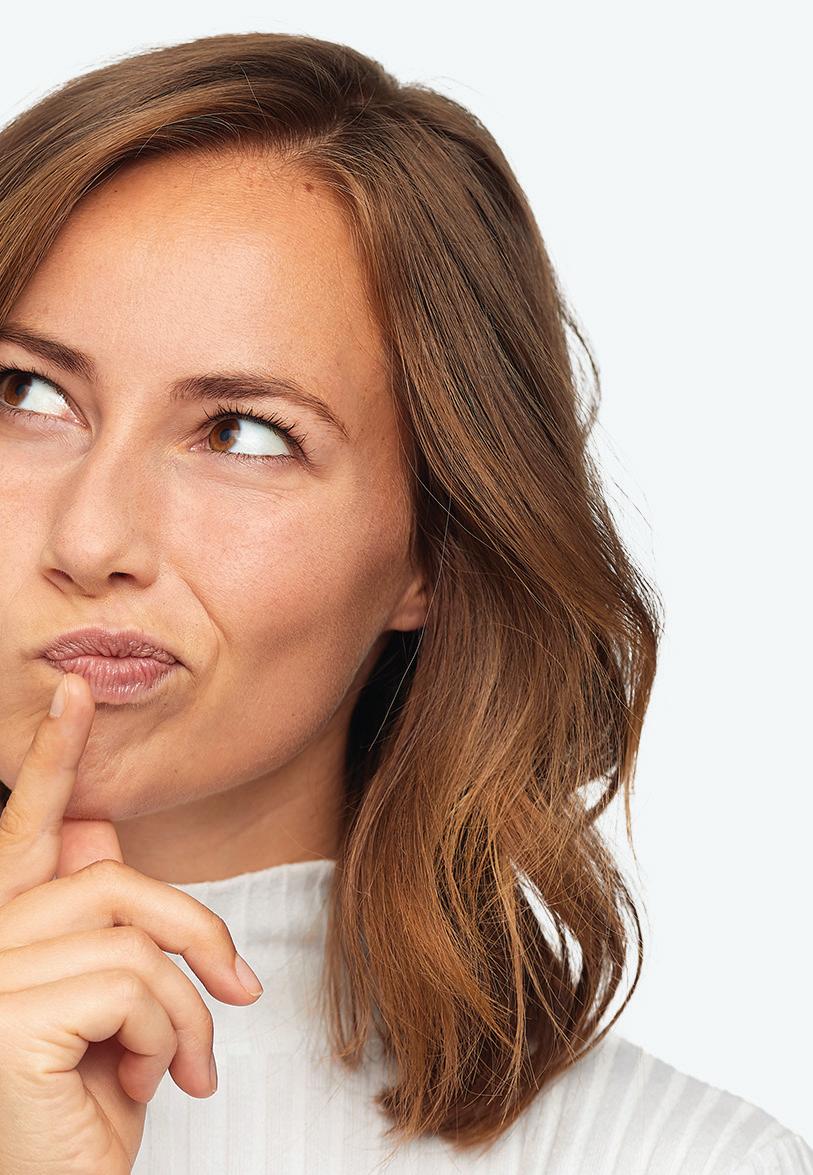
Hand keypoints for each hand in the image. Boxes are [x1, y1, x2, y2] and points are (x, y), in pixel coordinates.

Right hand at [0, 671, 263, 1172]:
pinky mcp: (7, 1018)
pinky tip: (147, 1090)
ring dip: (184, 1012)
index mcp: (5, 935)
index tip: (78, 691)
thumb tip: (98, 831)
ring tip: (179, 1071)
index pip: (25, 829)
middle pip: (116, 884)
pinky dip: (168, 1039)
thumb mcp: (107, 1014)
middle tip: (241, 995)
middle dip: (195, 934)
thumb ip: (100, 926)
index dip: (52, 758)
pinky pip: (133, 985)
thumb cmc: (83, 1117)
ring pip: (136, 938)